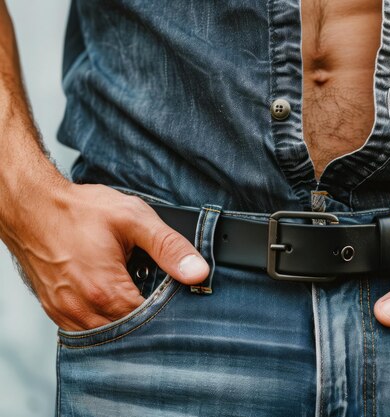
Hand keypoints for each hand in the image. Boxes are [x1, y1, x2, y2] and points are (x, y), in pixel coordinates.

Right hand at [2, 181, 208, 330]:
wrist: (33, 205)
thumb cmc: (80, 210)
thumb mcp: (133, 219)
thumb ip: (169, 247)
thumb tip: (198, 272)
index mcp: (105, 289)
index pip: (149, 323)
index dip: (169, 313)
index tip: (178, 299)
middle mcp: (81, 309)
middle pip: (129, 334)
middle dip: (149, 319)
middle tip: (161, 297)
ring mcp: (65, 312)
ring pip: (106, 336)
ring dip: (126, 323)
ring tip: (139, 296)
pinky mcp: (55, 310)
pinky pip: (85, 329)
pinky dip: (105, 321)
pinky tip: (116, 301)